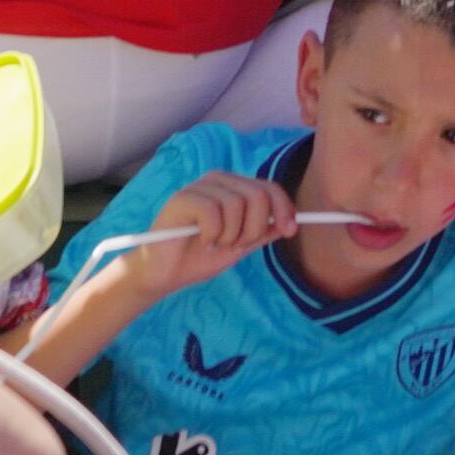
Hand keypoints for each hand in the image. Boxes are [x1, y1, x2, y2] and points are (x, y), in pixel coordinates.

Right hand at [116, 167, 297, 296]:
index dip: (284, 209)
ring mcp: (199, 186)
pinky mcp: (182, 198)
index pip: (269, 188)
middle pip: (258, 196)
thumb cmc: (198, 258)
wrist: (163, 275)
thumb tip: (291, 223)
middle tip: (234, 245)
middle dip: (253, 229)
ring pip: (237, 205)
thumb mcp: (239, 246)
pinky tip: (200, 240)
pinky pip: (213, 212)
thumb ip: (263, 232)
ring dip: (230, 235)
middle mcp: (218, 180)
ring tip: (213, 244)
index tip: (290, 231)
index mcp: (233, 187)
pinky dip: (212, 234)